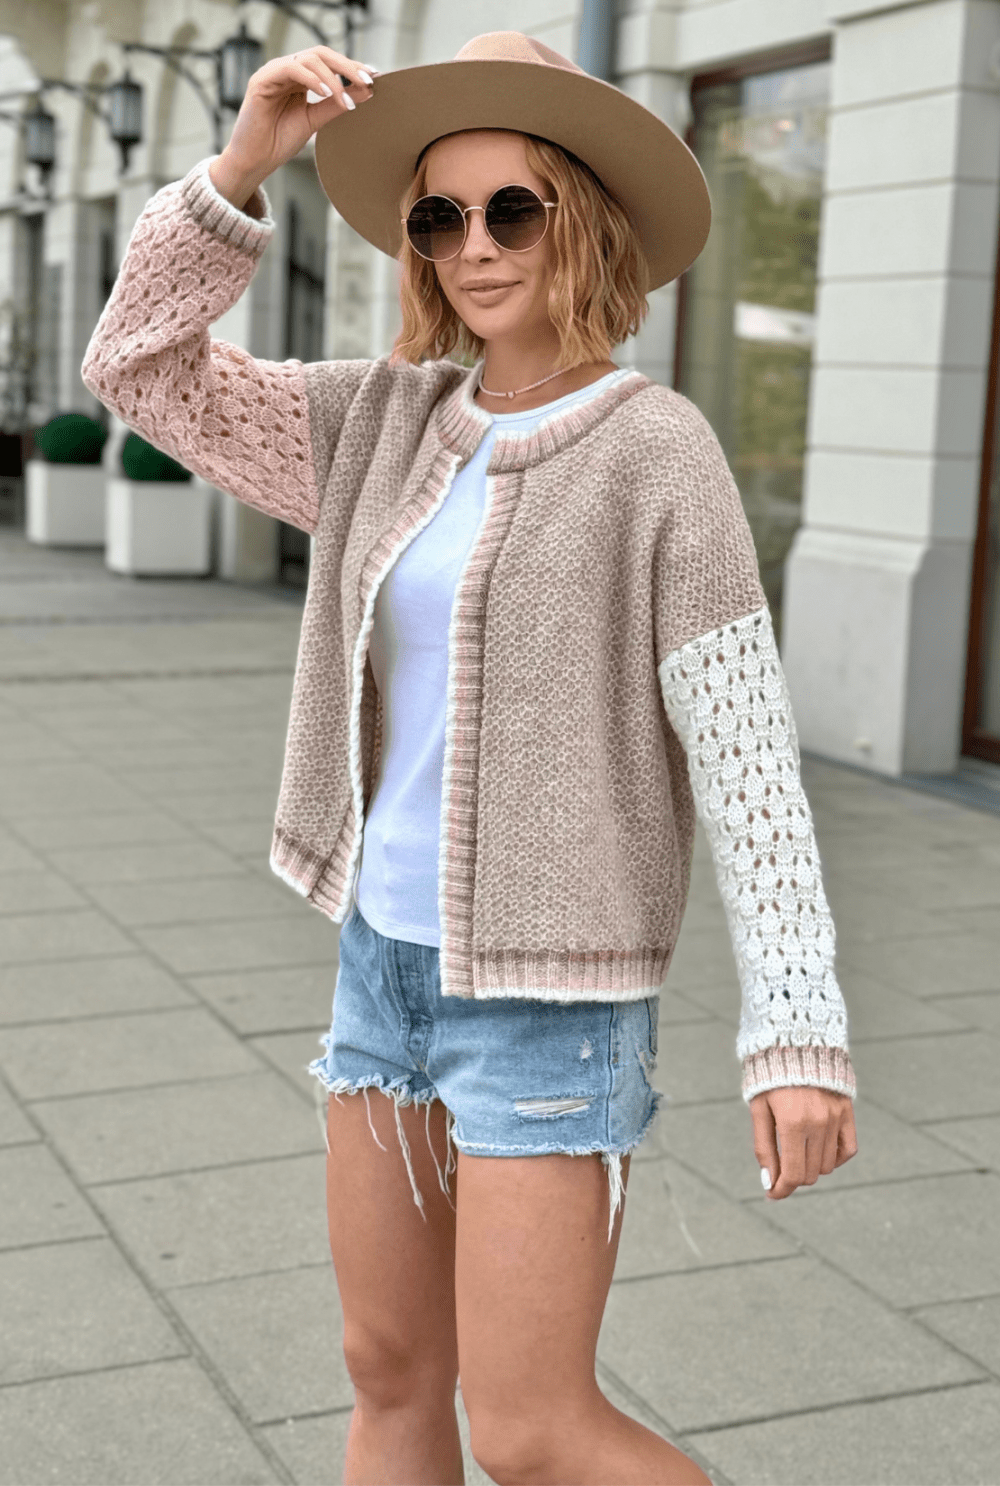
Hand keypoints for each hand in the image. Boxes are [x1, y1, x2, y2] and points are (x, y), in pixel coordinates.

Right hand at [209, 46, 376, 208]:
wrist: (255, 160)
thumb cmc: (280, 141)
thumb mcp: (315, 120)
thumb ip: (337, 105)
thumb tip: (366, 91)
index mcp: (300, 78)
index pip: (329, 63)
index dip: (351, 67)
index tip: (374, 77)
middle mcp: (287, 70)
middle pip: (321, 54)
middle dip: (347, 66)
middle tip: (367, 81)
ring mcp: (274, 72)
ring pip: (309, 59)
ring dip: (333, 78)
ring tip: (346, 99)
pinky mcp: (262, 80)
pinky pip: (290, 69)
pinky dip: (311, 78)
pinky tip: (326, 93)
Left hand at [750, 1085, 856, 1199]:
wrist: (795, 1044)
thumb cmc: (770, 1079)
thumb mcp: (759, 1110)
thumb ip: (763, 1147)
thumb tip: (769, 1182)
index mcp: (792, 1123)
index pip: (793, 1174)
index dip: (781, 1190)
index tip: (772, 1193)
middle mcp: (818, 1123)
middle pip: (810, 1173)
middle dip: (793, 1178)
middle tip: (779, 1171)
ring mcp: (835, 1118)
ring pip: (827, 1166)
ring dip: (811, 1168)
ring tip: (795, 1153)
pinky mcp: (847, 1112)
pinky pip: (848, 1150)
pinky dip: (835, 1158)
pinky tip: (818, 1152)